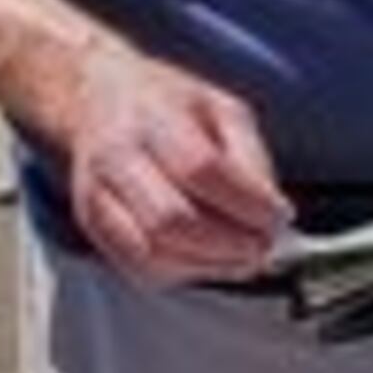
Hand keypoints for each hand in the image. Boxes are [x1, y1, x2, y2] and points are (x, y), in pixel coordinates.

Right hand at [52, 40, 290, 283]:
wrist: (98, 99)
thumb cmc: (166, 104)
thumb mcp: (223, 108)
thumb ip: (251, 158)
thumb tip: (273, 213)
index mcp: (153, 116)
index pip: (200, 169)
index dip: (246, 203)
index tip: (279, 216)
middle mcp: (116, 156)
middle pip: (171, 220)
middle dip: (229, 244)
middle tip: (264, 246)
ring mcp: (97, 194)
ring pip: (152, 253)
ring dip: (209, 266)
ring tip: (242, 257)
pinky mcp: (92, 224)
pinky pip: (137, 268)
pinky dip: (182, 273)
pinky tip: (209, 261)